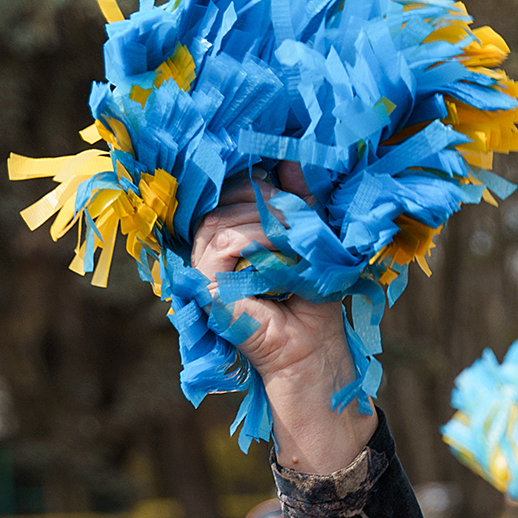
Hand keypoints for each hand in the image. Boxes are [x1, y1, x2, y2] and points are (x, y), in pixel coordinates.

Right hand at [189, 162, 370, 475]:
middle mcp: (206, 253)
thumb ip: (301, 203)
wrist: (316, 358)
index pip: (225, 190)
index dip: (251, 177)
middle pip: (220, 198)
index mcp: (226, 240)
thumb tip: (292, 159)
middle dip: (264, 196)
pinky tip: (284, 249)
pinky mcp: (207, 290)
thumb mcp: (311, 243)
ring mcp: (201, 272)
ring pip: (222, 218)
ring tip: (297, 231)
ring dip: (266, 217)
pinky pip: (224, 244)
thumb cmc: (314, 306)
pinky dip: (257, 239)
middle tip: (300, 207)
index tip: (286, 175)